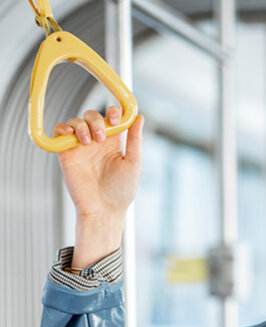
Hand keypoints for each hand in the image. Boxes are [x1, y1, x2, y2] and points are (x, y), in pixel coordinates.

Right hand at [54, 106, 143, 266]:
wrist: (103, 209)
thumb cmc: (121, 190)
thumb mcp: (133, 162)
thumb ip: (135, 139)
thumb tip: (139, 117)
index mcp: (114, 142)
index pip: (111, 117)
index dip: (113, 112)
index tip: (115, 118)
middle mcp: (97, 142)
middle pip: (92, 115)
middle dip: (96, 120)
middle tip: (101, 136)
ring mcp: (81, 147)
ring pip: (76, 121)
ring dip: (82, 125)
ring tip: (88, 142)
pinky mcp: (66, 153)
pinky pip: (60, 132)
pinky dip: (63, 128)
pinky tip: (72, 136)